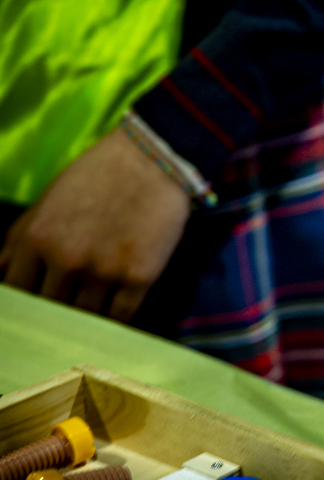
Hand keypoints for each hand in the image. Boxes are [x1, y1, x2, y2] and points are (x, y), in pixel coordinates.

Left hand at [0, 127, 190, 319]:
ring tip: (93, 312)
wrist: (153, 160)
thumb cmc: (96, 175)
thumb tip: (0, 272)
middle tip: (68, 309)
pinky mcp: (140, 277)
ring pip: (86, 317)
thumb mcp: (46, 200)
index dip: (25, 305)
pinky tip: (117, 310)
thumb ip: (19, 238)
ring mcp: (104, 271)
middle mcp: (67, 260)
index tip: (34, 309)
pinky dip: (117, 319)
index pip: (18, 292)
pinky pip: (122, 316)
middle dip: (57, 311)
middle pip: (52, 309)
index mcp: (37, 240)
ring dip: (88, 317)